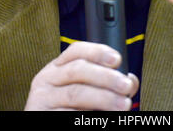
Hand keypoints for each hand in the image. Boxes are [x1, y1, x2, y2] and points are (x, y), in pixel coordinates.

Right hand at [24, 41, 138, 110]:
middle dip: (106, 77)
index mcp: (57, 68)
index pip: (76, 50)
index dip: (97, 51)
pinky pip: (68, 114)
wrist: (48, 122)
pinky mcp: (42, 116)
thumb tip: (131, 81)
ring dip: (103, 98)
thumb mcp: (85, 91)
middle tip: (126, 86)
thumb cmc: (68, 109)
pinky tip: (100, 117)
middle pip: (78, 70)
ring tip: (123, 105)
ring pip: (75, 93)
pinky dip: (88, 115)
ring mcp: (42, 99)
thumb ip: (106, 84)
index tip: (117, 59)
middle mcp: (46, 79)